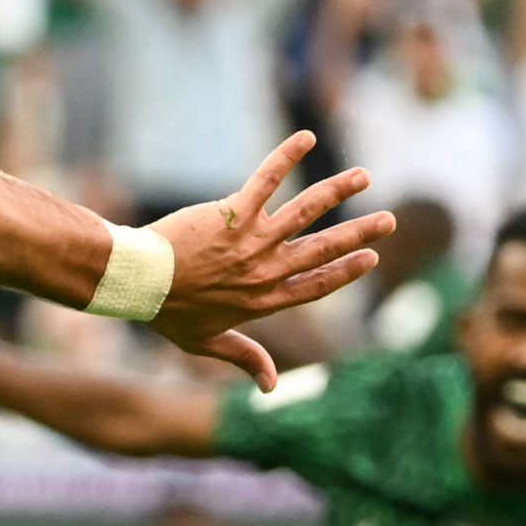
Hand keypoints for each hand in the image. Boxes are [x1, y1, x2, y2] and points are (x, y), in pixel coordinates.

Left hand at [150, 134, 397, 385]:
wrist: (137, 283)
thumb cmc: (167, 312)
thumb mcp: (205, 344)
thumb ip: (243, 358)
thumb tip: (270, 387)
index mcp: (263, 300)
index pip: (316, 285)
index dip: (346, 272)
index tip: (371, 258)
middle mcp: (265, 270)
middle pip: (323, 250)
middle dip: (360, 234)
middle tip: (389, 221)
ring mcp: (251, 241)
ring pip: (305, 212)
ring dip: (337, 191)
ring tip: (363, 176)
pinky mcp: (232, 214)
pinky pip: (265, 180)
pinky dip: (285, 157)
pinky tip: (306, 137)